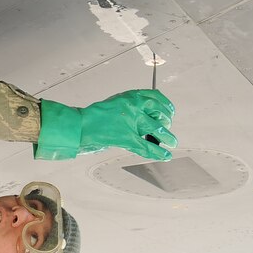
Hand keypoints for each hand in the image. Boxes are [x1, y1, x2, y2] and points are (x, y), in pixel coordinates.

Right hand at [36, 89, 177, 160]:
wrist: (80, 125)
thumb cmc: (94, 117)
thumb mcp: (115, 104)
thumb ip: (129, 108)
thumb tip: (144, 117)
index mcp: (130, 97)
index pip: (155, 97)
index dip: (165, 104)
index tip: (169, 109)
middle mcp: (134, 106)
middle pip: (159, 111)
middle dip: (166, 120)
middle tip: (168, 126)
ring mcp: (131, 122)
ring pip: (156, 128)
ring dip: (167, 136)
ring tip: (172, 142)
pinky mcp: (127, 137)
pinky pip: (146, 146)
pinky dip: (157, 152)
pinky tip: (166, 155)